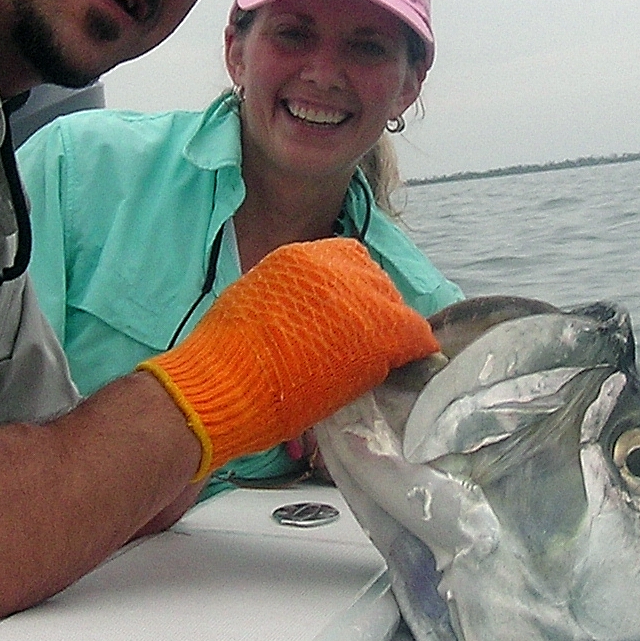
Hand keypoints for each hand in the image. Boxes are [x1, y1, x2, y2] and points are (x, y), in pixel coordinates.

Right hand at [140, 238, 437, 478]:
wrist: (224, 382)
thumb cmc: (224, 357)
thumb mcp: (254, 303)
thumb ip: (289, 301)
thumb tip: (306, 320)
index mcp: (301, 258)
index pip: (348, 262)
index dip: (351, 293)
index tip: (346, 317)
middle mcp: (335, 268)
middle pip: (376, 283)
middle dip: (371, 312)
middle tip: (358, 345)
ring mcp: (360, 297)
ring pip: (396, 307)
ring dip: (389, 333)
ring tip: (374, 362)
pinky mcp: (378, 333)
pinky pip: (415, 336)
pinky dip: (413, 351)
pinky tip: (407, 367)